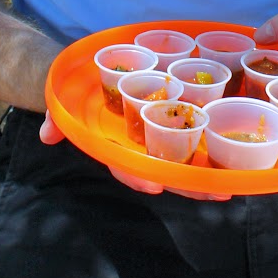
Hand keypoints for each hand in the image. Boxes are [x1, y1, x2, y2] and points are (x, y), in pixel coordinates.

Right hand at [40, 110, 229, 199]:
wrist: (87, 82)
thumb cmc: (77, 97)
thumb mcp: (63, 106)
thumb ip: (57, 119)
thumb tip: (47, 134)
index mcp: (113, 147)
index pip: (125, 167)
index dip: (137, 177)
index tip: (154, 185)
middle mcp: (135, 149)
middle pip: (162, 172)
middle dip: (187, 185)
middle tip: (215, 195)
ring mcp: (151, 141)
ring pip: (179, 163)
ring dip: (204, 177)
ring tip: (229, 187)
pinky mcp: (166, 126)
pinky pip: (187, 142)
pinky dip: (206, 153)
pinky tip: (230, 162)